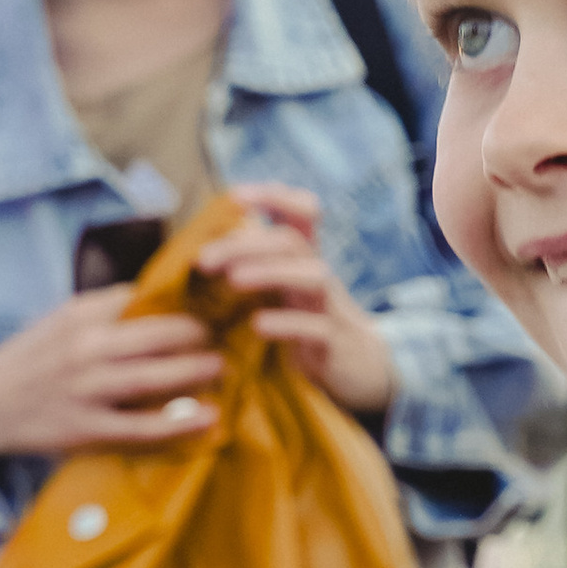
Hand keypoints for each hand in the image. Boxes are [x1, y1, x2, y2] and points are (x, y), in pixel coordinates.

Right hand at [0, 286, 223, 458]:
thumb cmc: (36, 357)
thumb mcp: (65, 319)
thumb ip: (110, 308)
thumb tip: (165, 295)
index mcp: (82, 316)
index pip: (144, 299)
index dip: (185, 299)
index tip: (214, 300)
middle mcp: (85, 349)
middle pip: (157, 335)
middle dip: (198, 334)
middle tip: (226, 334)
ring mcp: (87, 390)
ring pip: (153, 378)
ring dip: (195, 371)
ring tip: (222, 366)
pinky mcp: (88, 428)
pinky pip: (142, 427)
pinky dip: (178, 422)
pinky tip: (208, 417)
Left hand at [199, 182, 394, 416]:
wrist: (363, 370)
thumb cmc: (312, 326)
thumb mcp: (289, 291)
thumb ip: (261, 265)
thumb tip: (213, 243)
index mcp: (306, 261)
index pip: (302, 213)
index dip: (275, 197)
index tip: (236, 197)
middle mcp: (320, 277)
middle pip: (291, 243)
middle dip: (245, 245)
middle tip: (204, 260)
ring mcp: (331, 308)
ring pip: (311, 277)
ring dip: (270, 272)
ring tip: (233, 280)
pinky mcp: (335, 344)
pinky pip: (316, 328)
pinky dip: (286, 323)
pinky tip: (258, 325)